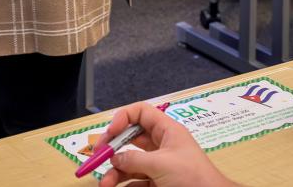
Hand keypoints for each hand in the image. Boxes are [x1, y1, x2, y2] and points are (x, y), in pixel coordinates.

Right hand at [97, 102, 233, 186]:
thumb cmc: (194, 178)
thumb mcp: (161, 164)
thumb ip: (134, 159)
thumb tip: (115, 157)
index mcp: (167, 131)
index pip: (141, 113)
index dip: (123, 118)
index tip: (110, 133)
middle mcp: (162, 145)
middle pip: (131, 139)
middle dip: (113, 148)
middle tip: (98, 157)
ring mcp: (160, 165)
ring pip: (131, 163)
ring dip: (115, 171)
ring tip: (105, 184)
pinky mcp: (159, 182)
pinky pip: (136, 180)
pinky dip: (125, 184)